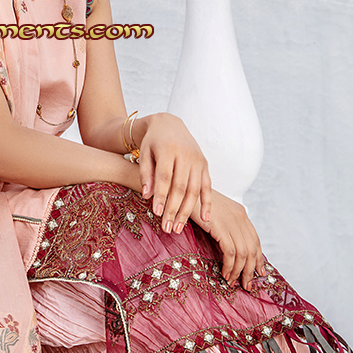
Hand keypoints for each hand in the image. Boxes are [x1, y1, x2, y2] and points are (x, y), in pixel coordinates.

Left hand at [134, 113, 211, 232]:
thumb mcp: (144, 153)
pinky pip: (208, 186)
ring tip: (178, 228)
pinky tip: (205, 218)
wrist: (169, 124)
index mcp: (168, 149)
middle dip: (174, 209)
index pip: (165, 177)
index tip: (157, 214)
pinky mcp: (205, 165)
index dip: (161, 196)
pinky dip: (207, 203)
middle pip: (180, 186)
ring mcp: (198, 160)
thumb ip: (145, 173)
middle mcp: (185, 154)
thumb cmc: (152, 142)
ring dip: (187, 211)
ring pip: (194, 190)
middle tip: (167, 228)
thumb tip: (147, 196)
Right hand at [191, 190, 264, 289]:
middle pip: (252, 248)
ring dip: (239, 271)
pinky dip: (229, 266)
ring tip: (232, 282)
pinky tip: (224, 273)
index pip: (255, 240)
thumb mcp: (215, 211)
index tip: (258, 272)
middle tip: (247, 284)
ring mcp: (231, 221)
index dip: (258, 258)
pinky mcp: (220, 226)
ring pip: (243, 253)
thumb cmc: (194, 202)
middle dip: (251, 269)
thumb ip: (225, 224)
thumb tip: (228, 245)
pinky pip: (231, 252)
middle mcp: (240, 216)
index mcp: (240, 213)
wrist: (181, 189)